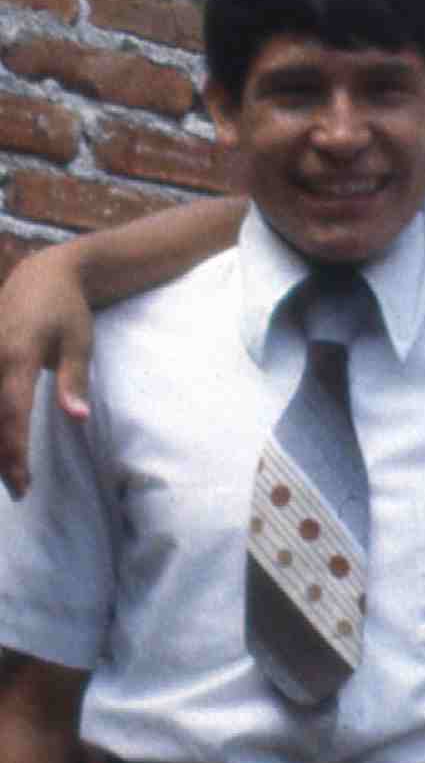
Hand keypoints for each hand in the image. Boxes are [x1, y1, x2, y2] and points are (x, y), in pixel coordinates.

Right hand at [0, 248, 95, 500]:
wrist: (44, 272)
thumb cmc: (68, 311)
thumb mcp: (79, 344)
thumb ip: (73, 381)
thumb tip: (77, 418)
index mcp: (15, 357)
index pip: (12, 415)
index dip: (14, 451)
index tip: (22, 483)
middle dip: (0, 456)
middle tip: (16, 489)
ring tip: (5, 471)